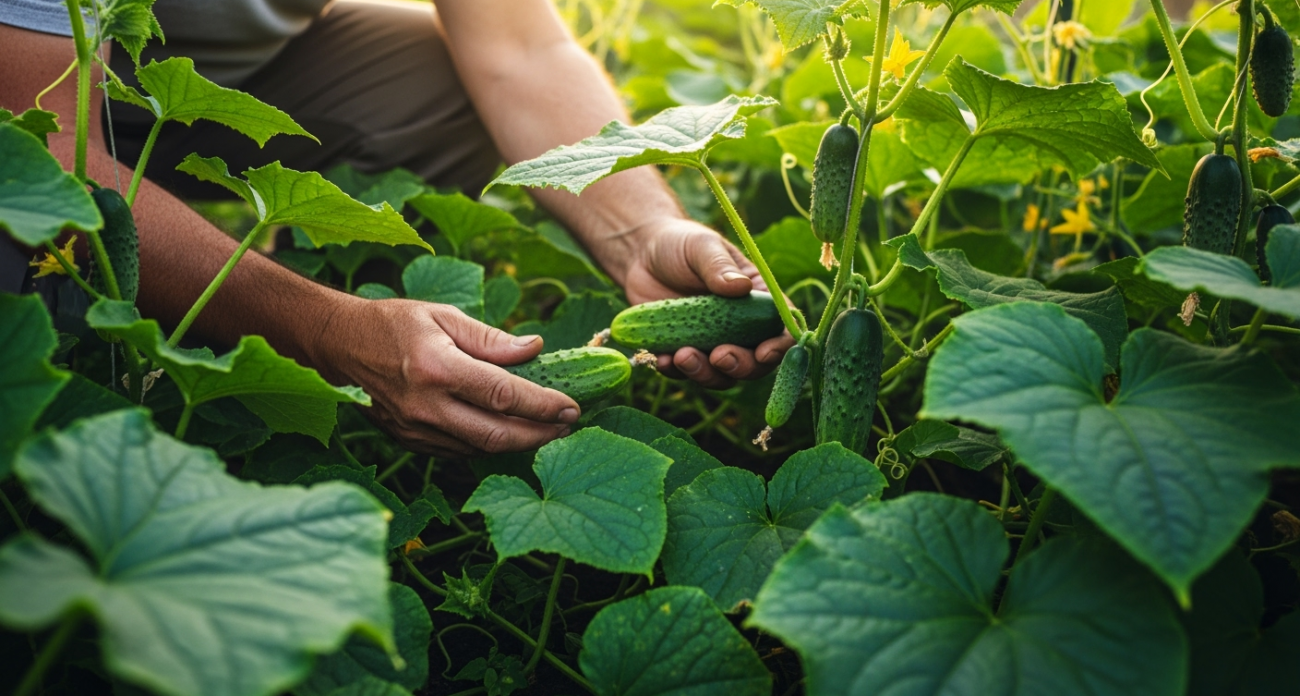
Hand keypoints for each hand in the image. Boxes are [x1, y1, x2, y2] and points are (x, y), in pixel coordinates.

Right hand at [310, 297, 579, 456]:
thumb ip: (490, 338)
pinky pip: (459, 451)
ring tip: (547, 430)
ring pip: (479, 449)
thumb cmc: (395, 323)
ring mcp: (415, 428)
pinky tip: (508, 434)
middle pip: (496, 434)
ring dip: (518, 444)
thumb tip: (535, 348)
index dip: (543, 405)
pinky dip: (488, 446)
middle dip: (539, 435)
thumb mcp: (444, 316)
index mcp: (438, 368)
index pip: (503, 395)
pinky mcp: (409, 440)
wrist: (341, 345)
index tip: (571, 407)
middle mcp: (426, 405)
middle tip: (568, 426)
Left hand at [619, 217, 794, 388]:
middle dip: (740, 366)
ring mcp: (710, 343)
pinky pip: (684, 372)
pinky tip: (662, 359)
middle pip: (753, 362)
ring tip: (682, 356)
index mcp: (755, 300)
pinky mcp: (682, 351)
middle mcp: (739, 328)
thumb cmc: (680, 244)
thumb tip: (741, 287)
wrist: (640, 253)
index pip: (779, 328)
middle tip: (718, 356)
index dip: (779, 346)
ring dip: (705, 373)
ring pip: (720, 375)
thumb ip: (719, 267)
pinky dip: (675, 372)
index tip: (763, 352)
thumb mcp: (702, 246)